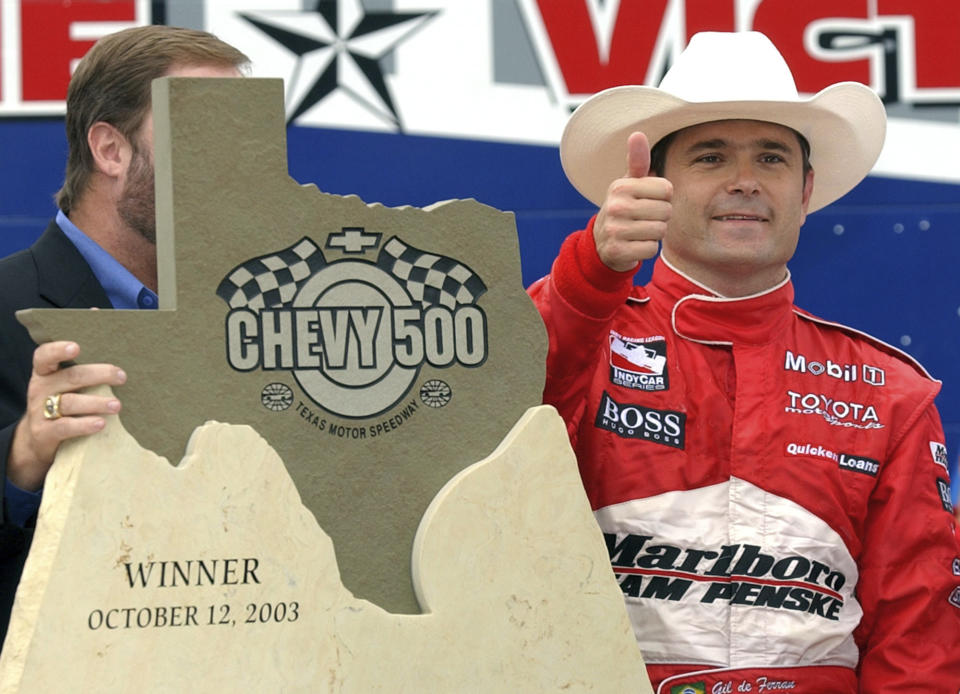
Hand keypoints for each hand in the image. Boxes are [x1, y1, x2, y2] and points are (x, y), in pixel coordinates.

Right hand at [8, 341, 125, 490]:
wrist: (39, 440)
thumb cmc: (63, 405)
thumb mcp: (67, 387)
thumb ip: (84, 376)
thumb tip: (122, 370)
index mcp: (45, 373)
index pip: (44, 356)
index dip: (58, 350)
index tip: (76, 347)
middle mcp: (40, 389)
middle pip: (70, 377)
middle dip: (99, 375)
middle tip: (122, 377)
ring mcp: (39, 411)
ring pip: (70, 402)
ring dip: (97, 403)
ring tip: (117, 405)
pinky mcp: (43, 433)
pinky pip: (65, 426)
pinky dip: (84, 425)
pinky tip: (101, 424)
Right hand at [593, 131, 671, 271]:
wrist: (601, 243)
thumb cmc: (623, 207)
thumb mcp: (628, 183)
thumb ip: (637, 160)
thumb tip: (637, 134)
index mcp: (621, 186)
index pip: (667, 189)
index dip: (662, 197)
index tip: (647, 201)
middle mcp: (616, 206)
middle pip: (666, 211)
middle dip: (660, 217)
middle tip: (643, 218)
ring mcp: (615, 230)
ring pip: (660, 231)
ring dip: (654, 234)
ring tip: (639, 231)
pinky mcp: (618, 251)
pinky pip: (651, 249)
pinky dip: (646, 249)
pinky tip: (635, 244)